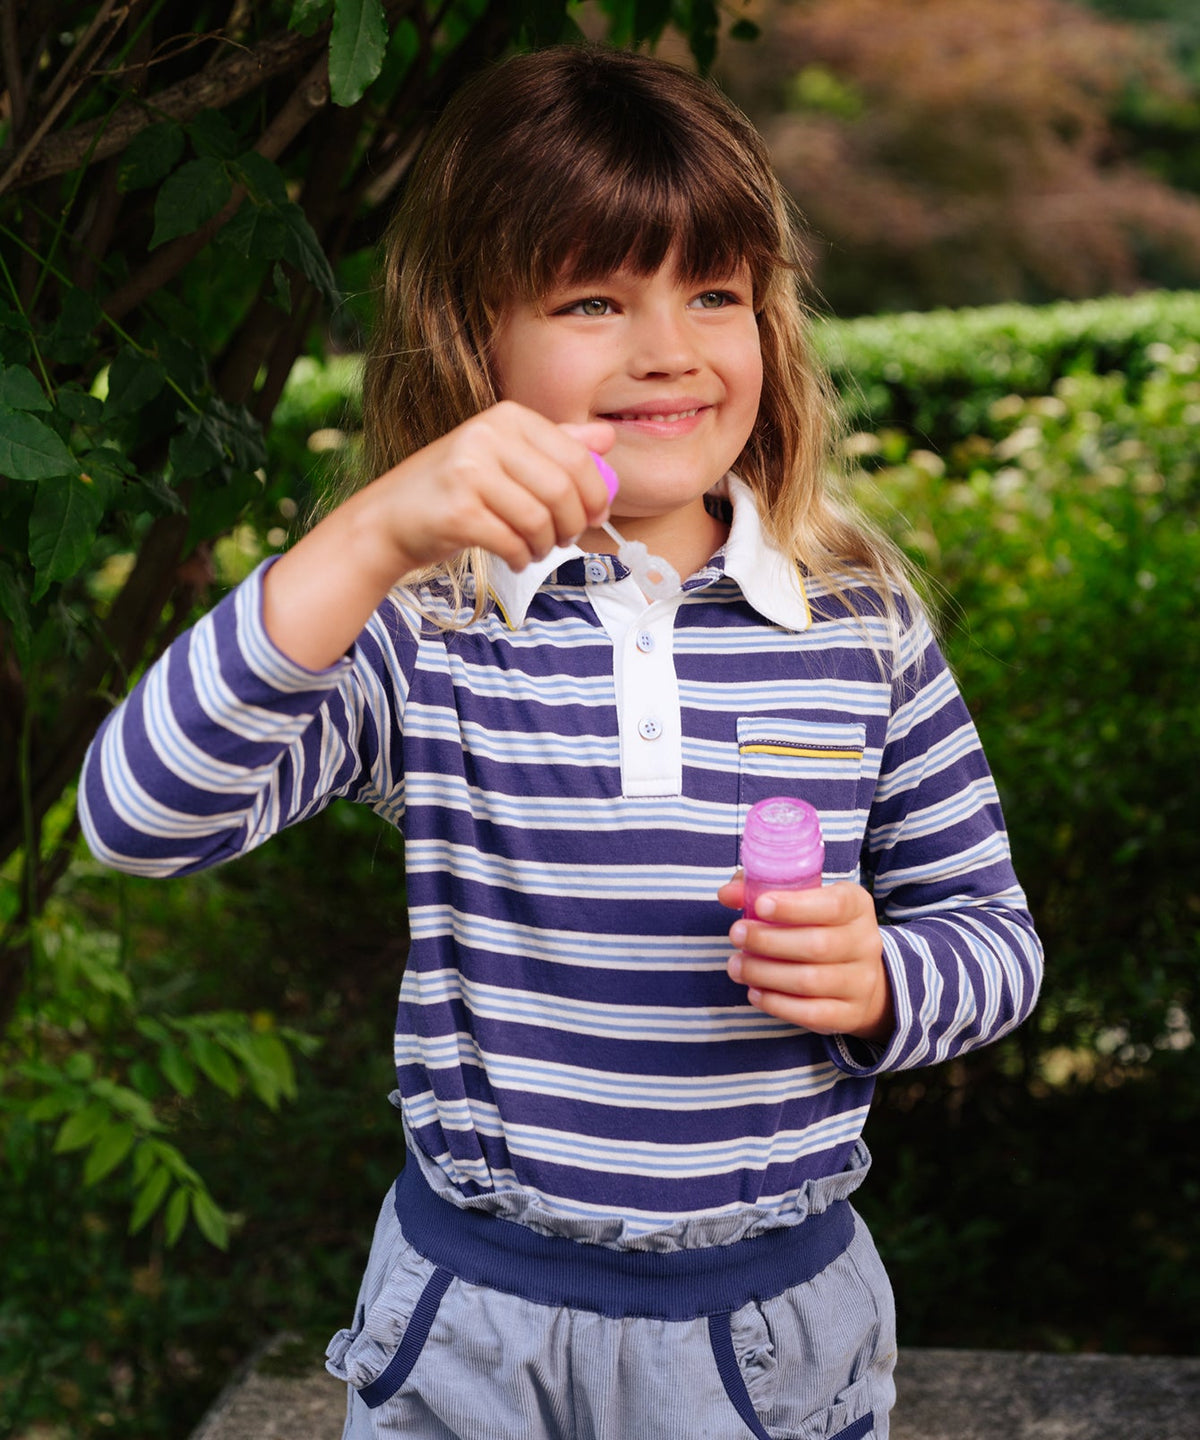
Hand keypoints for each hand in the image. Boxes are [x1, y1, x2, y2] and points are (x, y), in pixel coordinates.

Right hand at [262, 403, 613, 668]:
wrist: (389, 519)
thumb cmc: (453, 491)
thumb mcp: (504, 458)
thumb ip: (554, 446)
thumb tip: (606, 438)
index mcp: (506, 417)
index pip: (576, 457)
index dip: (595, 494)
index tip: (594, 517)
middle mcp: (486, 435)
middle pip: (562, 490)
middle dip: (572, 524)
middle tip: (565, 540)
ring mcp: (469, 471)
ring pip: (539, 519)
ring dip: (546, 545)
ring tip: (534, 550)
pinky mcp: (457, 510)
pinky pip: (512, 541)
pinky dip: (521, 557)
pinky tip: (514, 558)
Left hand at [718, 875, 893, 1044]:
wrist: (858, 975)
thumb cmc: (818, 927)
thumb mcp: (800, 899)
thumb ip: (763, 890)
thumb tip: (727, 894)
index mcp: (856, 905)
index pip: (833, 905)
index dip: (795, 906)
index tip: (760, 905)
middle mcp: (866, 942)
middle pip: (816, 945)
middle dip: (768, 941)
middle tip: (736, 935)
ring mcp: (862, 981)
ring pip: (810, 981)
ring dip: (764, 973)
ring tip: (736, 965)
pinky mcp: (850, 1014)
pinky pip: (812, 1013)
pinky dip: (777, 1004)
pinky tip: (755, 992)